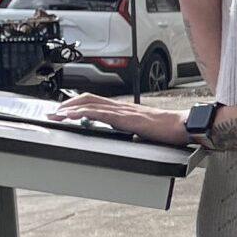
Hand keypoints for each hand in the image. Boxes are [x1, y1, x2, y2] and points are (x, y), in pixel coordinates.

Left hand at [53, 94, 189, 144]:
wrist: (182, 125)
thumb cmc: (168, 129)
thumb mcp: (145, 130)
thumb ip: (134, 131)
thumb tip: (130, 137)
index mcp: (125, 110)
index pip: (97, 101)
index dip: (78, 104)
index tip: (65, 111)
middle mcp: (121, 107)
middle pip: (88, 98)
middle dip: (69, 104)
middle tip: (54, 112)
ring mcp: (123, 111)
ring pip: (90, 104)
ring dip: (70, 109)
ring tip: (57, 115)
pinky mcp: (125, 119)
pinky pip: (99, 113)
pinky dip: (83, 114)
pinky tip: (73, 117)